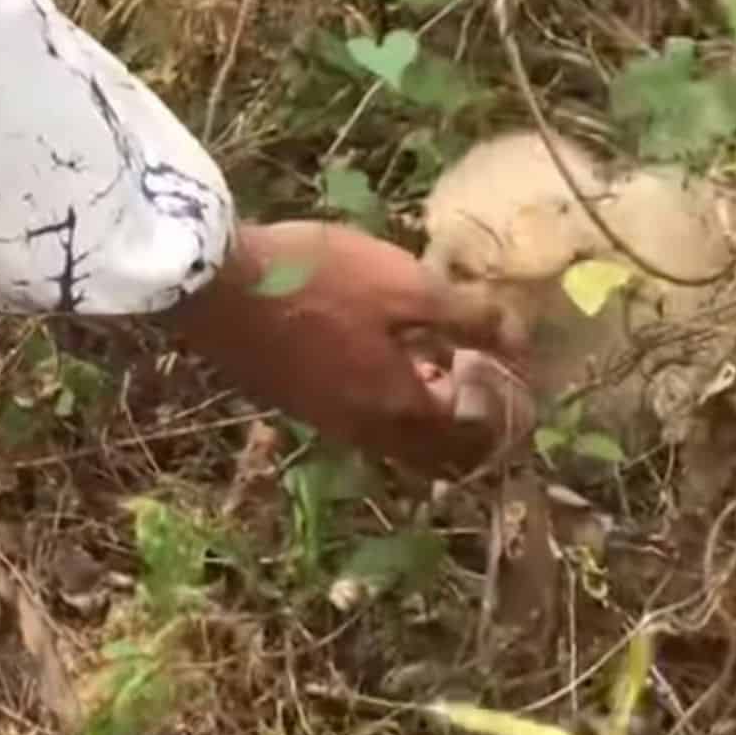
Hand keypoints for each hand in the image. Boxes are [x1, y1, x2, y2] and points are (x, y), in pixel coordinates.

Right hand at [163, 220, 531, 476]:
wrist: (215, 286)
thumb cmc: (316, 281)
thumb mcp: (405, 285)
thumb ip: (469, 316)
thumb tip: (521, 337)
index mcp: (401, 408)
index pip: (474, 438)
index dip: (505, 414)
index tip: (517, 378)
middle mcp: (363, 429)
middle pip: (430, 454)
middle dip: (465, 427)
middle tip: (480, 381)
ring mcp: (321, 418)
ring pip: (390, 436)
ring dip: (421, 411)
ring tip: (431, 361)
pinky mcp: (290, 399)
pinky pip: (355, 416)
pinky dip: (382, 398)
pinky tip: (373, 349)